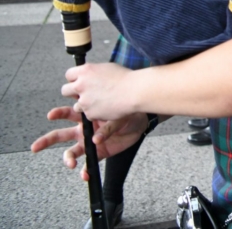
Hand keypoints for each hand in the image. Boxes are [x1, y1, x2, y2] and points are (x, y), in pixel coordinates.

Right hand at [31, 108, 148, 178]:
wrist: (141, 122)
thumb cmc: (127, 112)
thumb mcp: (119, 115)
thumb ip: (108, 127)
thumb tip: (96, 140)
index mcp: (86, 116)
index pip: (68, 113)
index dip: (58, 114)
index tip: (50, 115)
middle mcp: (83, 130)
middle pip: (60, 135)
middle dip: (47, 141)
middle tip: (35, 147)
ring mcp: (89, 143)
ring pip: (71, 152)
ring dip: (68, 159)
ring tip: (70, 163)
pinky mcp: (98, 153)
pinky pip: (87, 164)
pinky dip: (85, 171)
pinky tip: (85, 174)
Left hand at [62, 62, 137, 120]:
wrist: (135, 91)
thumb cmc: (126, 78)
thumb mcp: (107, 68)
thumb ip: (93, 73)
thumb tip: (88, 77)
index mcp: (85, 71)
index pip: (69, 74)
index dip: (75, 78)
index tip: (80, 81)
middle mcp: (80, 85)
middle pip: (65, 90)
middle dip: (73, 92)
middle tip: (85, 93)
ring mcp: (84, 100)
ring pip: (76, 105)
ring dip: (84, 104)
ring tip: (100, 101)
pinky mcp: (89, 113)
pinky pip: (87, 114)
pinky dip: (95, 112)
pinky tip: (106, 107)